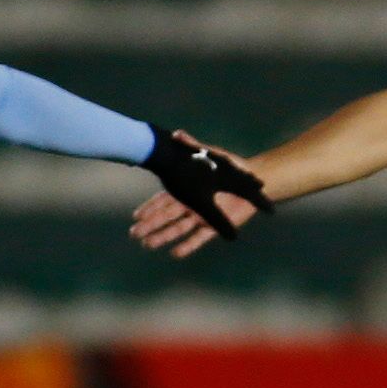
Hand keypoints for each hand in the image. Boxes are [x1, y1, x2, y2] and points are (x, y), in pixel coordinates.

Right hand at [132, 130, 270, 256]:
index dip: (150, 208)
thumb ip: (193, 146)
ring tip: (147, 245)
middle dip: (151, 226)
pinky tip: (175, 253)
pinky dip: (188, 246)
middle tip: (135, 234)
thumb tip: (176, 134)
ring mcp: (201, 217)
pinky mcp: (214, 226)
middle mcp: (191, 206)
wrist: (252, 181)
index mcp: (187, 190)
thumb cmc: (229, 166)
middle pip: (167, 218)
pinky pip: (199, 238)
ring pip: (179, 229)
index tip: (136, 216)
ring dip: (163, 236)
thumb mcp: (209, 154)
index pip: (164, 201)